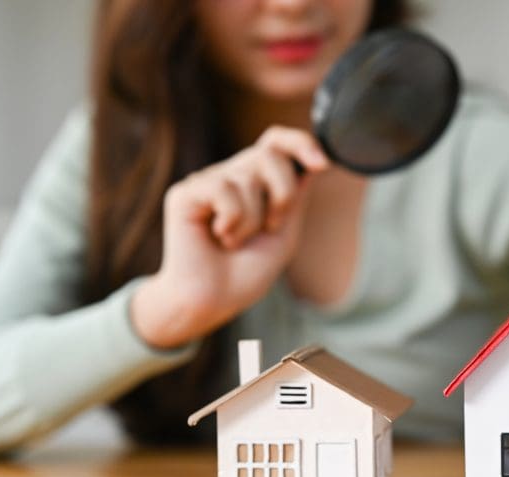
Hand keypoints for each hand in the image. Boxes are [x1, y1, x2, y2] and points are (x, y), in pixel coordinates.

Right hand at [130, 126, 329, 348]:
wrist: (214, 302)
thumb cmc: (246, 273)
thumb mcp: (284, 233)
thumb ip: (295, 197)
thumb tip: (311, 162)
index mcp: (255, 182)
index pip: (277, 142)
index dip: (301, 142)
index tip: (322, 164)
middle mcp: (231, 175)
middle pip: (270, 155)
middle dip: (282, 196)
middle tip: (270, 228)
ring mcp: (207, 182)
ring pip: (248, 177)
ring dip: (253, 221)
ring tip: (235, 242)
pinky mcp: (185, 193)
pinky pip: (223, 189)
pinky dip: (232, 221)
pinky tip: (218, 237)